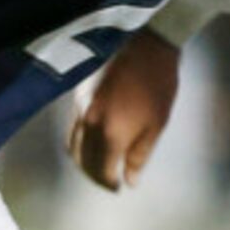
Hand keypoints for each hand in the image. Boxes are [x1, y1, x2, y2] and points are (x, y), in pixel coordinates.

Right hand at [68, 27, 182, 190]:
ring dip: (83, 162)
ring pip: (72, 147)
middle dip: (94, 176)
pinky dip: (78, 143)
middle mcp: (90, 123)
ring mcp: (80, 108)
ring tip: (99, 166)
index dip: (109, 183)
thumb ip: (140, 155)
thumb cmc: (158, 83)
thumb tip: (130, 181)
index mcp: (111, 133)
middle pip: (83, 162)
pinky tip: (92, 143)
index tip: (118, 188)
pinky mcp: (77, 96)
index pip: (101, 171)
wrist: (146, 41)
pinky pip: (71, 129)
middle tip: (109, 181)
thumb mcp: (157, 123)